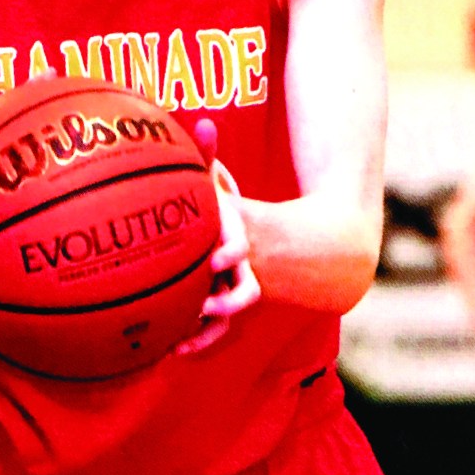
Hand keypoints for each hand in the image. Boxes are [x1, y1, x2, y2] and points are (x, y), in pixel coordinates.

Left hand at [177, 118, 260, 354]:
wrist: (302, 250)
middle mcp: (245, 265)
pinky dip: (201, 340)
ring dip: (210, 327)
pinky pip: (221, 328)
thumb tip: (200, 121)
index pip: (241, 243)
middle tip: (202, 305)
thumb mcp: (230, 186)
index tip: (217, 258)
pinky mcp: (231, 305)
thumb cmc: (246, 213)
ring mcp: (241, 287)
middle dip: (226, 297)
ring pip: (233, 312)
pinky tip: (172, 352)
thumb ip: (210, 157)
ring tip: (181, 337)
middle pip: (243, 287)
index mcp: (243, 235)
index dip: (231, 249)